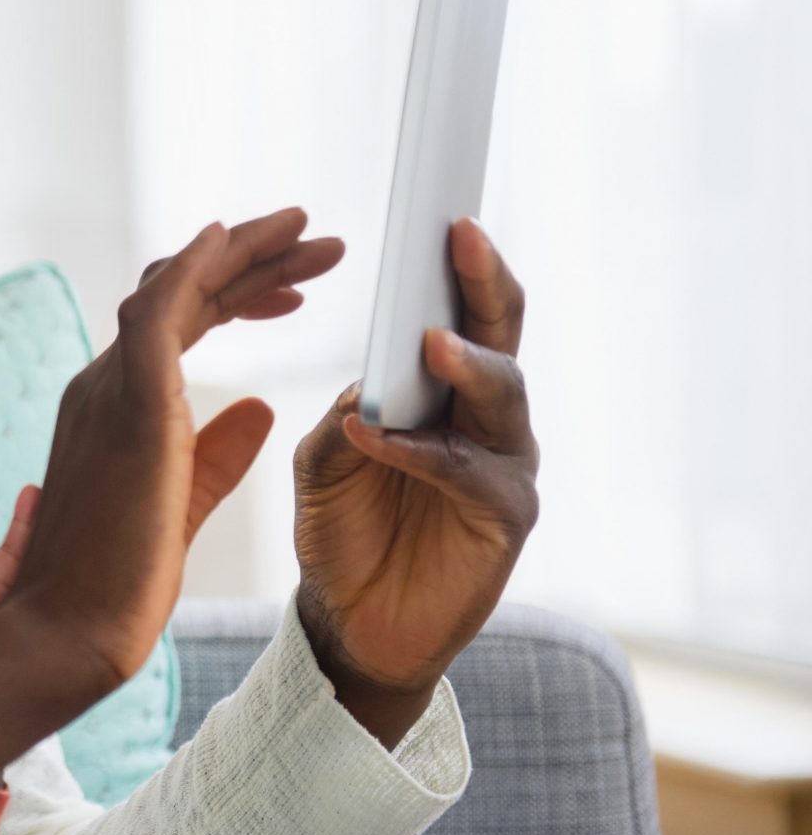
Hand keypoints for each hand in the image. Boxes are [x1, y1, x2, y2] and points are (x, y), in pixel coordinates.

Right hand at [8, 208, 343, 687]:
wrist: (71, 631)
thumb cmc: (118, 582)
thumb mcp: (184, 505)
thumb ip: (218, 454)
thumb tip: (259, 409)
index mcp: (116, 406)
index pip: (177, 323)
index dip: (236, 294)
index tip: (295, 290)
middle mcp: (103, 383)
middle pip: (179, 294)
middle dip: (251, 262)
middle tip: (317, 237)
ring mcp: (106, 390)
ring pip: (173, 290)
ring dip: (241, 255)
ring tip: (305, 230)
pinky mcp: (127, 409)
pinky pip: (154, 315)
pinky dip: (190, 272)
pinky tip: (228, 241)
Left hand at [292, 218, 539, 745]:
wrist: (351, 620)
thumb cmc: (345, 525)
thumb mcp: (328, 455)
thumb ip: (350, 410)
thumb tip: (373, 379)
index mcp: (444, 386)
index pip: (459, 310)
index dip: (458, 263)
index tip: (444, 214)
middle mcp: (486, 416)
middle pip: (499, 332)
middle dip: (483, 280)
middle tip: (462, 236)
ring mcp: (504, 464)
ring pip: (500, 395)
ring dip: (462, 364)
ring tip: (427, 342)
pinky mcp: (506, 518)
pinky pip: (467, 472)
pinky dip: (418, 451)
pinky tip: (374, 437)